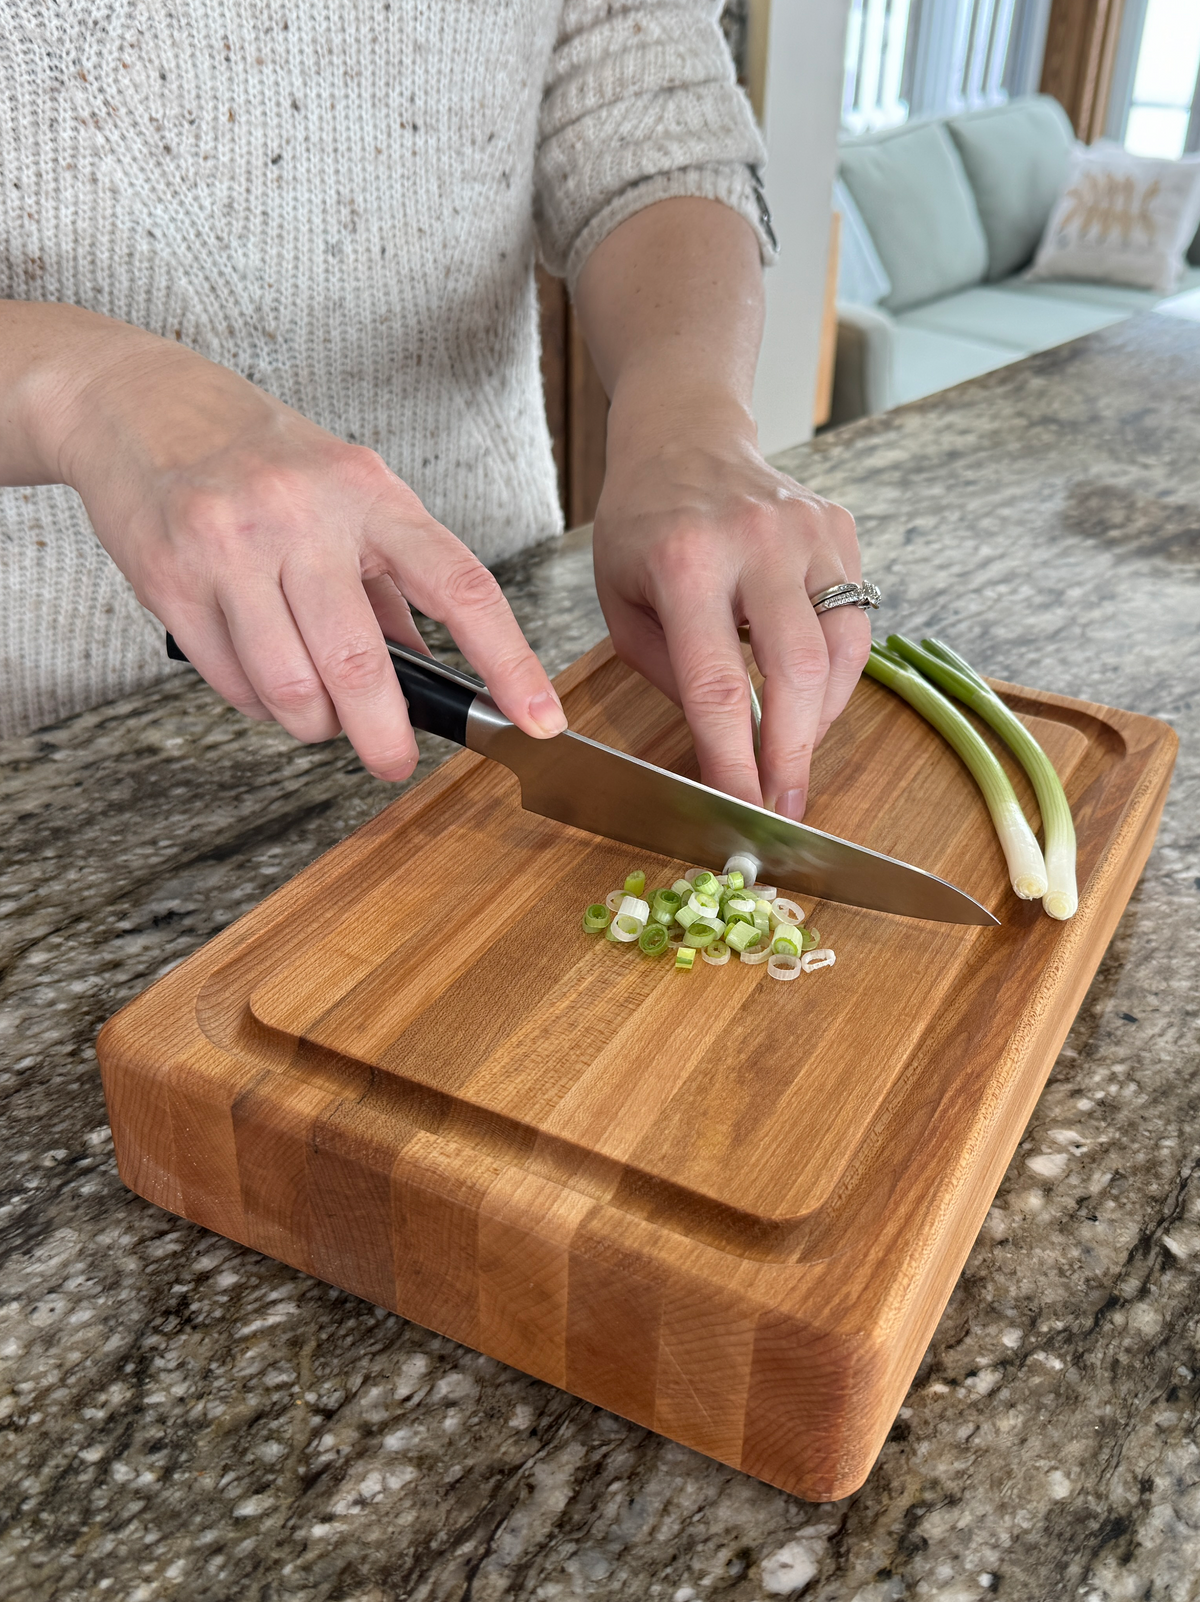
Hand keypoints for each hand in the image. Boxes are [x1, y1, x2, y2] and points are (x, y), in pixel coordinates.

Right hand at [36, 312, 565, 778]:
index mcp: (369, 494)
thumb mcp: (348, 493)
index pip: (461, 587)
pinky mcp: (171, 579)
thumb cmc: (260, 454)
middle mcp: (303, 516)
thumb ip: (393, 583)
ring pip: (292, 689)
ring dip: (313, 724)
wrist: (140, 400)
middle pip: (361, 666)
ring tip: (316, 711)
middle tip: (393, 761)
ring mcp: (232, 547)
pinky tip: (262, 677)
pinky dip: (259, 703)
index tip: (540, 718)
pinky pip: (232, 683)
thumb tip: (435, 673)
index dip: (510, 662)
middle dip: (385, 738)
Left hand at [592, 408, 869, 818]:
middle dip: (794, 752)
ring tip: (793, 751)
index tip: (743, 809)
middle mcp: (756, 540)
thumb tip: (725, 748)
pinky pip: (855, 618)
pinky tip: (806, 691)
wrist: (684, 437)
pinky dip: (835, 670)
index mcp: (686, 561)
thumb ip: (670, 675)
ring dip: (822, 717)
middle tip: (786, 806)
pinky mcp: (840, 528)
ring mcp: (808, 530)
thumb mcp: (621, 604)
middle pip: (798, 670)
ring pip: (842, 649)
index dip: (734, 759)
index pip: (718, 684)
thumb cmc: (641, 528)